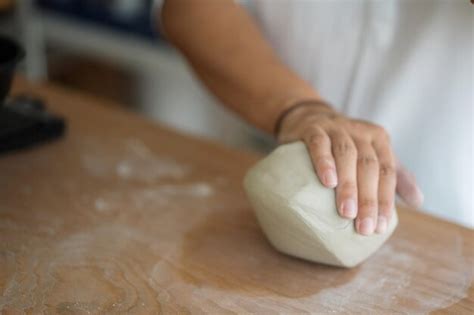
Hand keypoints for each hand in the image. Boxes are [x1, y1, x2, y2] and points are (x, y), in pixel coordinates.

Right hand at [277, 102, 422, 234]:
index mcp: (379, 140)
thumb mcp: (371, 155)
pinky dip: (325, 162)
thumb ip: (394, 176)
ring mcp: (336, 128)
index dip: (385, 200)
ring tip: (347, 212)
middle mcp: (361, 132)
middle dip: (368, 199)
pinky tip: (328, 181)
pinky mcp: (313, 129)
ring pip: (346, 156)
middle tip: (364, 227)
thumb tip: (418, 202)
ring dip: (348, 186)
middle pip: (368, 166)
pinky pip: (320, 144)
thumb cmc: (344, 144)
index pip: (387, 172)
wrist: (311, 116)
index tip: (380, 227)